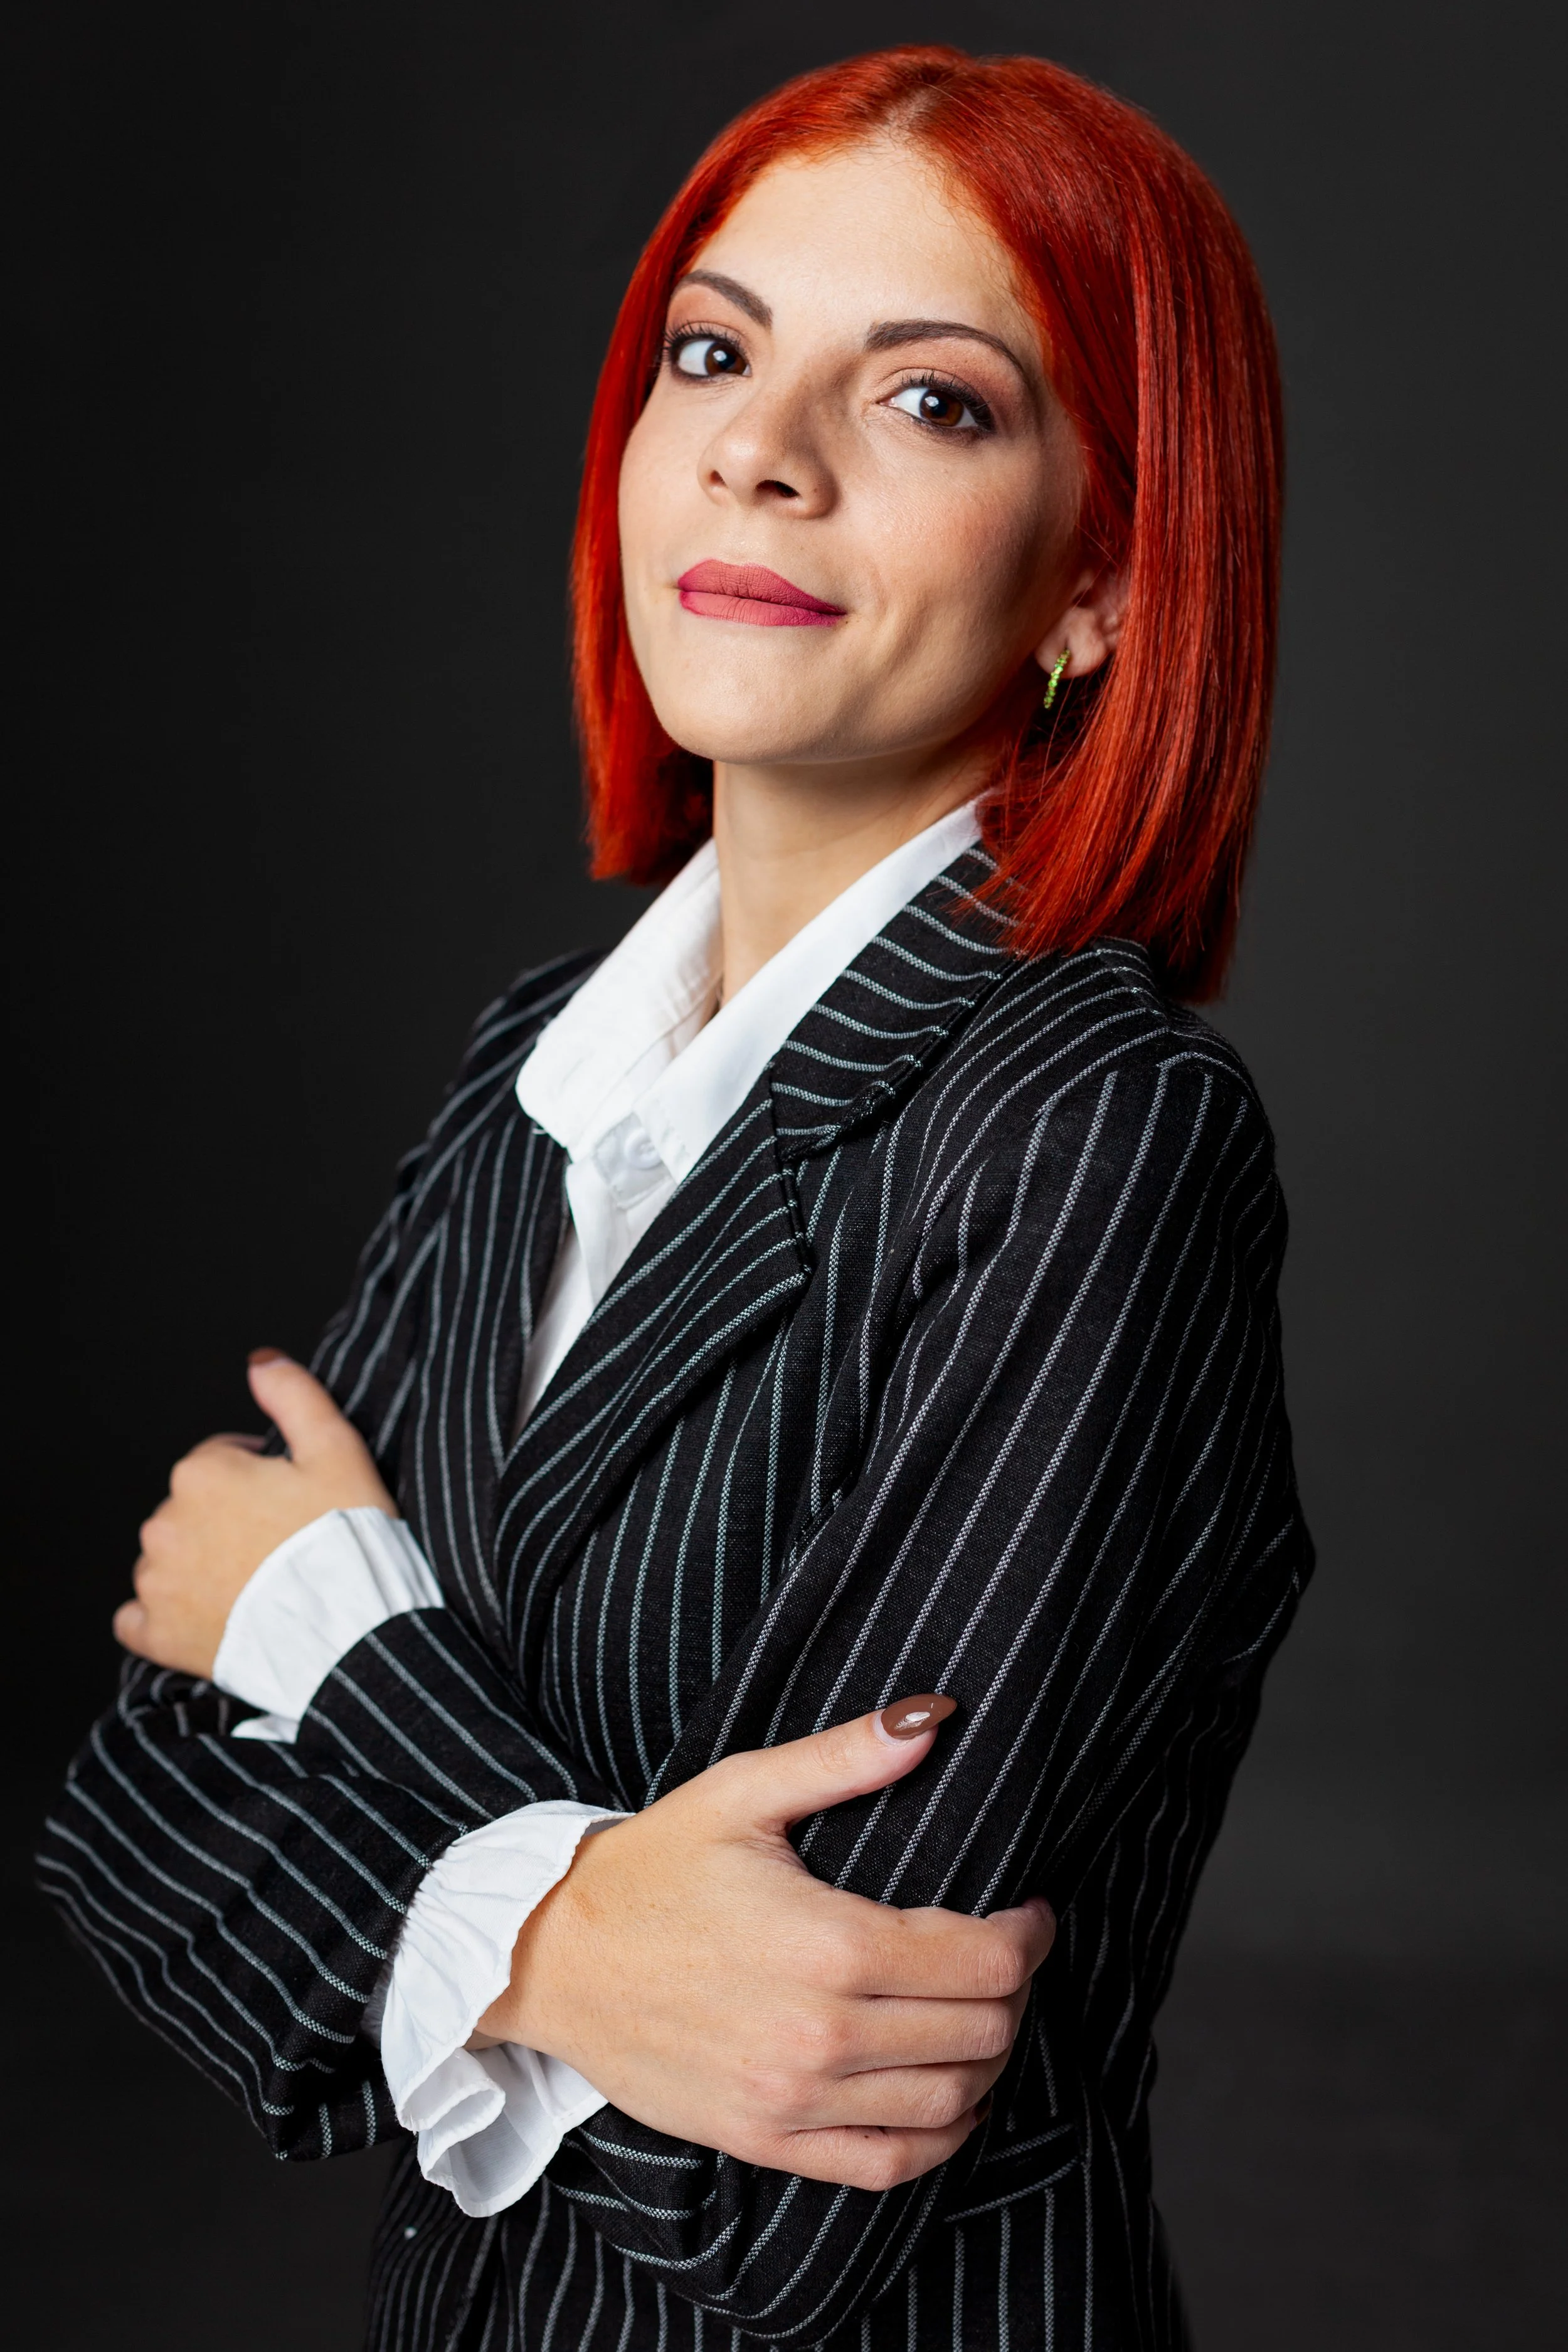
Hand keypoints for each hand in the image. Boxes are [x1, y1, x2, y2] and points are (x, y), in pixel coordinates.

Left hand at [114, 1349, 395, 1678]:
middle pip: (192, 1509)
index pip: (219, 1459)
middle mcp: (166, 1523)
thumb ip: (294, 1394)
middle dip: (226, 1520)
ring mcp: (157, 1581)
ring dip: (196, 1566)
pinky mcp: (157, 1632)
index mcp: (202, 1473)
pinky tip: (203, 1616)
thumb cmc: (345, 1540)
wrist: (346, 1631)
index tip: (290, 1501)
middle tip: (278, 1546)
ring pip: (167, 1559)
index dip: (259, 1476)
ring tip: (253, 1585)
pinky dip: (162, 1616)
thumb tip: (260, 1361)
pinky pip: (139, 1618)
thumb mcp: (338, 1449)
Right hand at [480, 1698, 1055, 2189]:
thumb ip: (845, 1757)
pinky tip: (949, 2096)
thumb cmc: (649, 1869)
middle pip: (982, 2030)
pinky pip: (890, 2165)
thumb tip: (933, 1716)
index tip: (1029, 1911)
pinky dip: (940, 2135)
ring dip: (988, 2060)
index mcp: (829, 1944)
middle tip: (1005, 1954)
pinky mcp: (768, 2141)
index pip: (985, 1960)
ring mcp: (794, 2099)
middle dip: (1014, 1989)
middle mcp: (821, 2034)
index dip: (1029, 1934)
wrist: (551, 1957)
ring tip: (979, 2014)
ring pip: (951, 2102)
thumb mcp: (743, 1792)